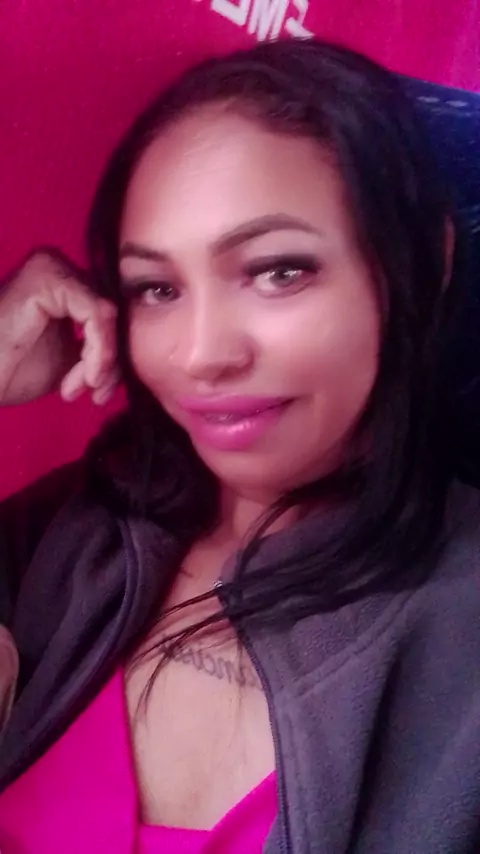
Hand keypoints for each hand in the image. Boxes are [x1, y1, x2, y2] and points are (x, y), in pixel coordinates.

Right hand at [0, 248, 118, 405]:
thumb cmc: (7, 370)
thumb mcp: (68, 360)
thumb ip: (97, 348)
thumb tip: (133, 352)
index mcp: (61, 282)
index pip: (109, 314)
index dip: (112, 355)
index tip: (99, 391)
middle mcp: (57, 265)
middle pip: (113, 312)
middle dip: (110, 360)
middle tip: (95, 393)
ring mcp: (51, 266)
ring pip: (109, 315)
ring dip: (101, 361)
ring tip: (78, 388)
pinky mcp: (47, 277)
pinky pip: (98, 314)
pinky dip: (98, 352)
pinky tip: (80, 379)